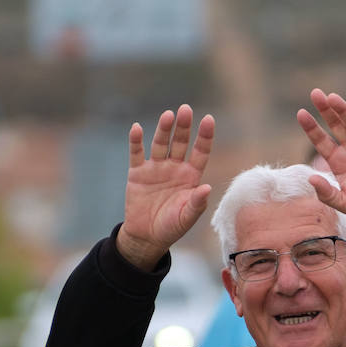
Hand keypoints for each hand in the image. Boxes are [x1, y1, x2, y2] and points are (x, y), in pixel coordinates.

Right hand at [117, 106, 213, 268]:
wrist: (146, 236)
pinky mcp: (137, 173)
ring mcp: (156, 168)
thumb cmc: (171, 227)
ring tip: (168, 115)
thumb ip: (196, 203)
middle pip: (180, 142)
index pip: (200, 152)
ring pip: (160, 144)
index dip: (205, 136)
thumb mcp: (186, 218)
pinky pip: (137, 154)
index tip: (208, 119)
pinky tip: (137, 128)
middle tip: (186, 109)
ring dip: (163, 129)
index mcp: (190, 176)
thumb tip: (207, 188)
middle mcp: (174, 168)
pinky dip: (136, 141)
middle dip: (183, 127)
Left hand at [296, 90, 345, 232]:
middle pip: (335, 126)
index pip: (321, 141)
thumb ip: (327, 194)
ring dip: (344, 110)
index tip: (301, 113)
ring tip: (333, 97)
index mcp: (338, 162)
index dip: (311, 127)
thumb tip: (310, 179)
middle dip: (325, 111)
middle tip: (315, 94)